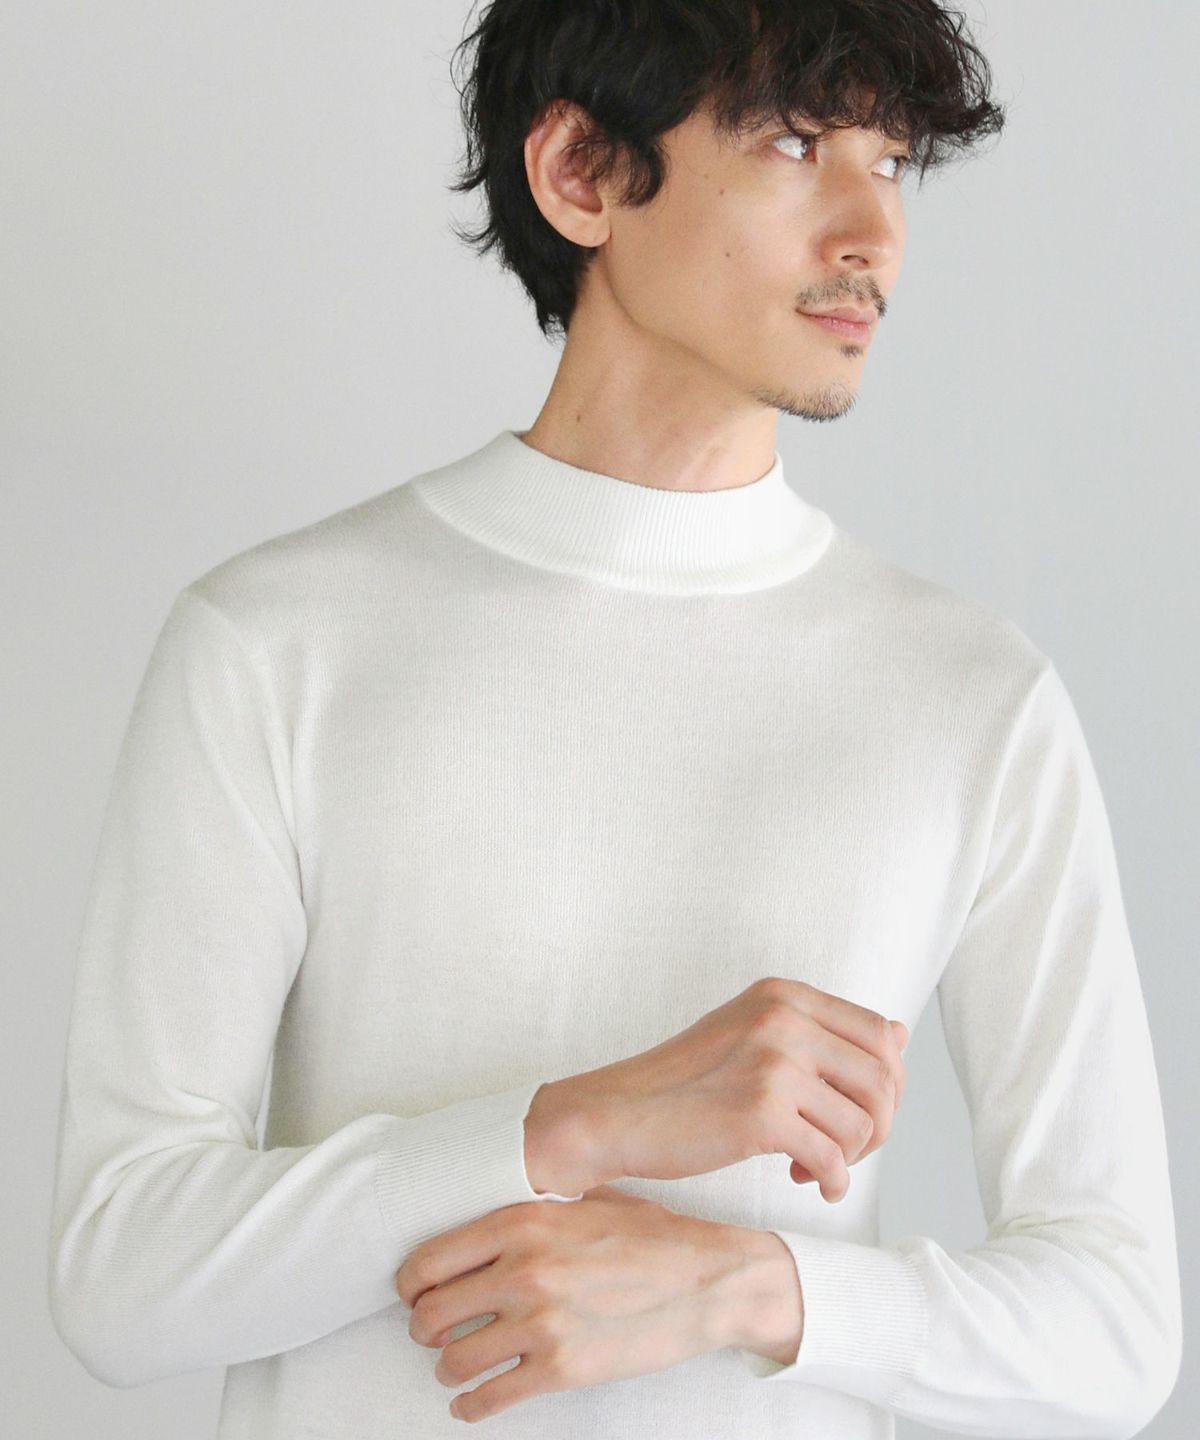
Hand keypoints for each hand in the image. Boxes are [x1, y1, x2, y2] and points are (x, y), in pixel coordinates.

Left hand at [395, 1184, 749, 1423]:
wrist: (707, 1281)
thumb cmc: (652, 1237)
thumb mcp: (588, 1200)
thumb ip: (536, 1207)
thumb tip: (494, 1210)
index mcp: (523, 1223)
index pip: (430, 1258)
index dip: (410, 1283)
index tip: (414, 1292)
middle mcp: (524, 1271)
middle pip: (430, 1313)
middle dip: (423, 1328)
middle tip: (431, 1331)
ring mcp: (541, 1324)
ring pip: (453, 1360)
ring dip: (446, 1367)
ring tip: (454, 1364)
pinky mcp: (561, 1369)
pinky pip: (490, 1399)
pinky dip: (471, 1407)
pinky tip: (472, 1403)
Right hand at [549, 976, 908, 1202]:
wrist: (618, 1113)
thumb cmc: (685, 1082)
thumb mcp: (753, 1034)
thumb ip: (822, 1032)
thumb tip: (902, 1034)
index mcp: (784, 994)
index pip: (880, 1033)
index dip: (887, 1082)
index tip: (859, 1111)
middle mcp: (784, 1018)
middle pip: (884, 1078)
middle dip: (877, 1124)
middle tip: (843, 1147)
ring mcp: (773, 1063)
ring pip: (863, 1122)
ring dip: (849, 1156)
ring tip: (812, 1162)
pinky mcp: (761, 1113)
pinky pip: (832, 1158)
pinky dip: (831, 1181)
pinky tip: (808, 1182)